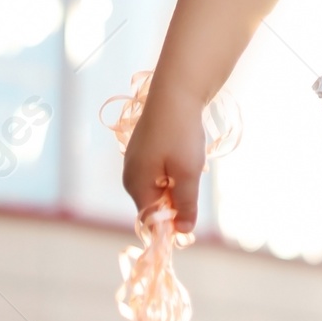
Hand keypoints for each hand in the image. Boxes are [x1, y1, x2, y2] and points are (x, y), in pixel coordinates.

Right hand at [122, 92, 204, 235]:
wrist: (176, 88)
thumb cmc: (180, 132)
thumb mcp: (187, 173)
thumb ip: (184, 205)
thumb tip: (183, 232)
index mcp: (136, 185)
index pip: (151, 222)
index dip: (171, 224)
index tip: (191, 211)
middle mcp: (130, 176)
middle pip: (155, 205)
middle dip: (176, 199)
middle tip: (190, 176)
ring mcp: (135, 160)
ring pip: (160, 187)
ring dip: (178, 181)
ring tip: (187, 158)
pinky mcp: (144, 148)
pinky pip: (160, 171)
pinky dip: (174, 167)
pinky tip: (182, 148)